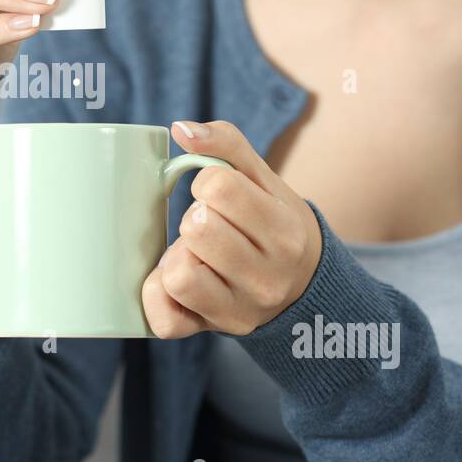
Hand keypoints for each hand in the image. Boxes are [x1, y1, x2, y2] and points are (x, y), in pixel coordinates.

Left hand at [141, 120, 323, 338]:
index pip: (217, 187)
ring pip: (177, 273)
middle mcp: (268, 278)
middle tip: (209, 227)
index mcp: (285, 233)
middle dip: (194, 218)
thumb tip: (180, 129)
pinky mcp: (211, 332)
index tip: (221, 197)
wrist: (303, 289)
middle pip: (195, 228)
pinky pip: (164, 319)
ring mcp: (240, 312)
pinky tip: (174, 281)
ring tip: (196, 254)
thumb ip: (226, 144)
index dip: (208, 183)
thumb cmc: (274, 224)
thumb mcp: (264, 180)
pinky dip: (158, 296)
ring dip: (177, 256)